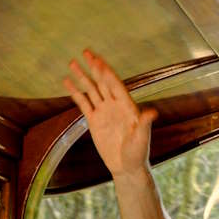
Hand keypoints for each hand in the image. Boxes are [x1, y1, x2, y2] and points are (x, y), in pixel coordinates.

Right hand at [62, 49, 157, 177]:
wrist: (126, 167)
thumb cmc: (138, 153)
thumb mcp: (142, 138)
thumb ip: (144, 124)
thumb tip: (151, 112)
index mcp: (128, 106)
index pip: (116, 85)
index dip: (107, 74)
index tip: (98, 62)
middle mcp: (115, 105)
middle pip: (103, 82)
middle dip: (95, 67)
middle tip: (86, 52)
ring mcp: (104, 111)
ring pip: (91, 90)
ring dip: (82, 76)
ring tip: (72, 62)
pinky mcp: (94, 120)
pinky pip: (83, 103)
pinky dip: (75, 92)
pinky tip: (67, 82)